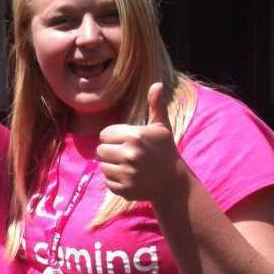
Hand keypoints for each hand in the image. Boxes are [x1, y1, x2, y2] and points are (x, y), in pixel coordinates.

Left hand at [96, 82, 184, 202]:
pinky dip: (114, 181)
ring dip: (111, 166)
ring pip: (102, 166)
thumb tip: (157, 84)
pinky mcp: (124, 189)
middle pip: (100, 151)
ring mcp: (126, 174)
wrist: (173, 181)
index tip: (125, 141)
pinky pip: (107, 182)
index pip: (105, 134)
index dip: (112, 137)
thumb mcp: (161, 127)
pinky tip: (128, 178)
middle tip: (124, 154)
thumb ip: (156, 105)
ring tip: (127, 166)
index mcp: (135, 136)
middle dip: (110, 152)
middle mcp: (129, 154)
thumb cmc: (165, 150)